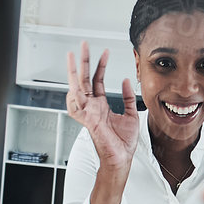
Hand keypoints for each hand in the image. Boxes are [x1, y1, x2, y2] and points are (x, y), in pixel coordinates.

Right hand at [65, 42, 139, 172]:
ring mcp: (88, 113)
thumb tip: (126, 80)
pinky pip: (77, 107)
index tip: (105, 51)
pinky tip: (73, 84)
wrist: (121, 158)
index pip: (97, 80)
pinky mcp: (88, 121)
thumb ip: (128, 97)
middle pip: (84, 79)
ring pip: (77, 88)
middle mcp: (92, 107)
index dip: (100, 65)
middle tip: (83, 45)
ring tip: (72, 57)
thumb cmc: (123, 142)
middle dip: (83, 61)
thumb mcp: (131, 114)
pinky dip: (73, 96)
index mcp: (100, 106)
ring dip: (73, 73)